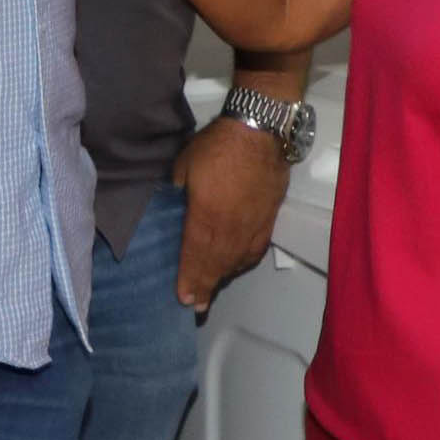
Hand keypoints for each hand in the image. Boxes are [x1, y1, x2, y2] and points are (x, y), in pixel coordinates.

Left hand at [173, 114, 289, 313]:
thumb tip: (172, 207)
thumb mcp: (184, 166)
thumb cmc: (218, 145)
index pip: (195, 254)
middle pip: (216, 264)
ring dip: (222, 278)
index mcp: (206, 216)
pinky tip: (236, 268)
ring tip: (211, 294)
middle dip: (204, 286)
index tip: (183, 298)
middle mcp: (230, 228)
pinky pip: (255, 249)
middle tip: (196, 307)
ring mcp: (252, 225)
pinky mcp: (268, 218)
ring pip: (236, 260)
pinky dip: (243, 263)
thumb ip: (177, 192)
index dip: (189, 278)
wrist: (260, 132)